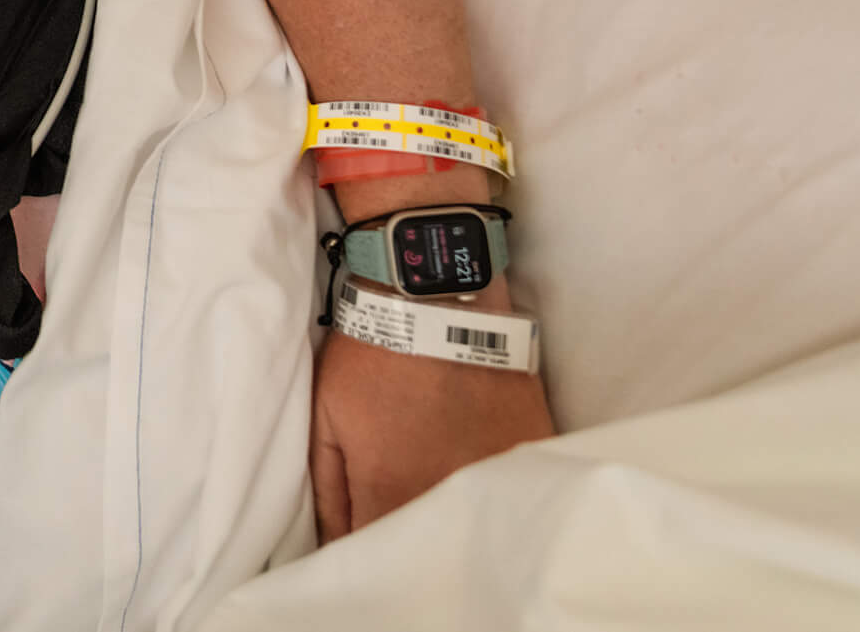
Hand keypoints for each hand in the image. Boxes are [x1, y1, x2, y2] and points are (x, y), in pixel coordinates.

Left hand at [309, 324, 554, 541]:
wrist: (437, 296)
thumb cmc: (372, 355)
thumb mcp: (325, 417)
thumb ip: (329, 492)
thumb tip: (333, 549)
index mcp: (391, 493)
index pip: (378, 558)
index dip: (366, 563)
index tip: (363, 559)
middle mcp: (449, 495)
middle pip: (433, 551)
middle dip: (414, 558)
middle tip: (400, 538)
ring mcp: (497, 472)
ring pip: (480, 528)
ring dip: (461, 532)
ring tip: (444, 520)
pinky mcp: (533, 447)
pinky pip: (521, 495)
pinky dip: (505, 504)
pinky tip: (490, 497)